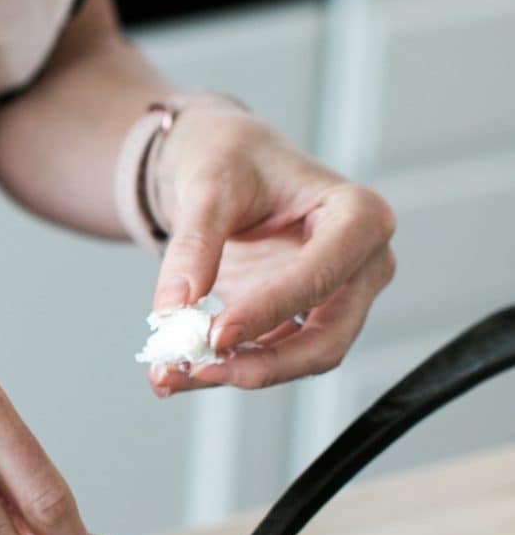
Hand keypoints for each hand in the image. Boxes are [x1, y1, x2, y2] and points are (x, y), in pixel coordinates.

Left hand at [145, 96, 396, 394]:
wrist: (228, 165)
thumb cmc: (234, 159)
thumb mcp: (210, 185)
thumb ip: (194, 243)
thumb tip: (173, 309)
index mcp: (359, 217)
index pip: (322, 277)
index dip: (270, 312)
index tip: (215, 334)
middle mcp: (363, 265)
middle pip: (328, 339)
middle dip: (262, 365)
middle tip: (198, 369)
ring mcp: (339, 299)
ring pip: (300, 360)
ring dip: (236, 374)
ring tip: (170, 375)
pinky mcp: (305, 322)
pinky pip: (271, 358)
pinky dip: (224, 368)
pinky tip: (174, 372)